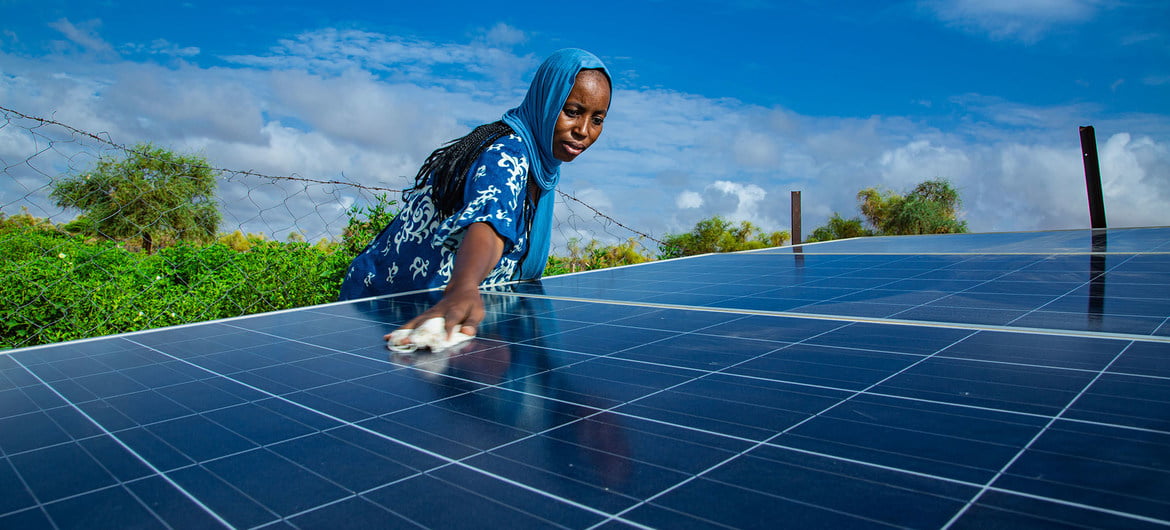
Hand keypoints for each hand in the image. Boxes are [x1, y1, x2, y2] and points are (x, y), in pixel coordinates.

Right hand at [382, 222, 502, 342]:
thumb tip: (467, 333)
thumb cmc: (470, 303)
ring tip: (390, 340)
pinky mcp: (424, 317)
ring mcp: (429, 314)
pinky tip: (389, 337)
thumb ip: (472, 323)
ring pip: (415, 323)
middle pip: (427, 322)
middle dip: (417, 333)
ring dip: (404, 332)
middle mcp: (439, 312)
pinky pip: (411, 324)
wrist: (460, 289)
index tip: (445, 341)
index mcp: (455, 310)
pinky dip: (401, 331)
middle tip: (407, 342)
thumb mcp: (477, 312)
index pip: (451, 320)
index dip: (448, 330)